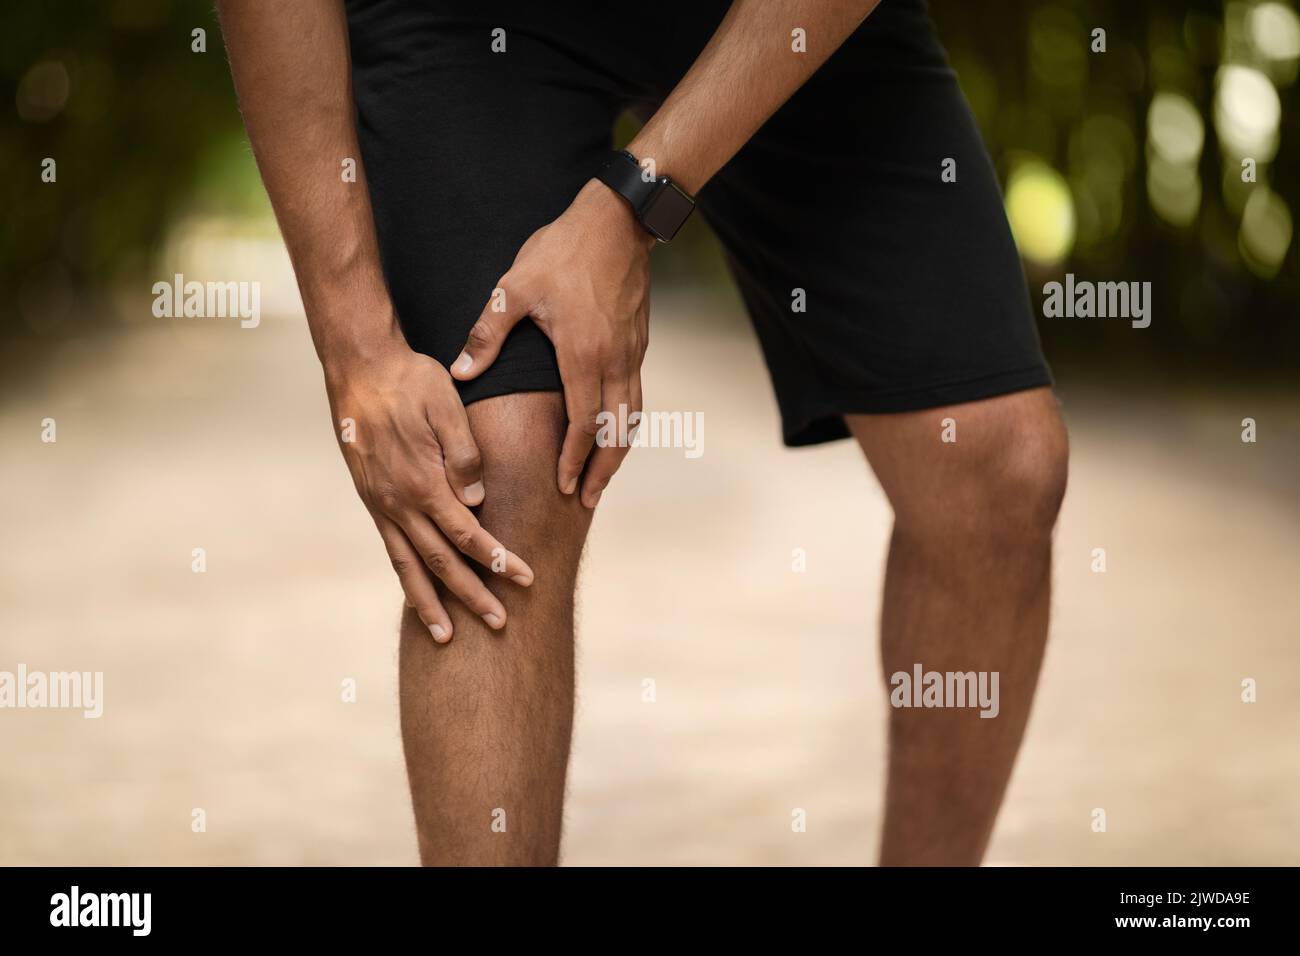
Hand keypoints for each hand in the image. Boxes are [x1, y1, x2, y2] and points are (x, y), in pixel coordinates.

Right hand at [323, 330, 533, 641]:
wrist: (358, 367)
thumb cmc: (410, 380)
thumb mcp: (445, 404)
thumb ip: (463, 454)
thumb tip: (478, 501)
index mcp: (422, 482)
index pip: (468, 535)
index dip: (499, 560)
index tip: (526, 580)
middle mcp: (398, 502)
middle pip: (440, 562)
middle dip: (471, 595)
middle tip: (500, 625)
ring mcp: (381, 504)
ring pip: (409, 565)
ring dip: (429, 603)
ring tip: (445, 637)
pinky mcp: (372, 500)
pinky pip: (392, 549)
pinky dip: (407, 577)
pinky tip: (418, 595)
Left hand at [451, 179, 654, 507]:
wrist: (618, 220)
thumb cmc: (564, 251)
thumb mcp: (515, 289)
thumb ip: (486, 335)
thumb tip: (458, 372)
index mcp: (583, 355)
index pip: (582, 425)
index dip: (572, 459)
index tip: (562, 487)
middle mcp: (614, 361)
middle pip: (616, 433)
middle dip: (601, 471)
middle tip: (586, 500)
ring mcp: (631, 354)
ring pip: (632, 417)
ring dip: (618, 452)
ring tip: (601, 478)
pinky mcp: (638, 343)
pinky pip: (635, 396)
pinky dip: (625, 424)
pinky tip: (613, 432)